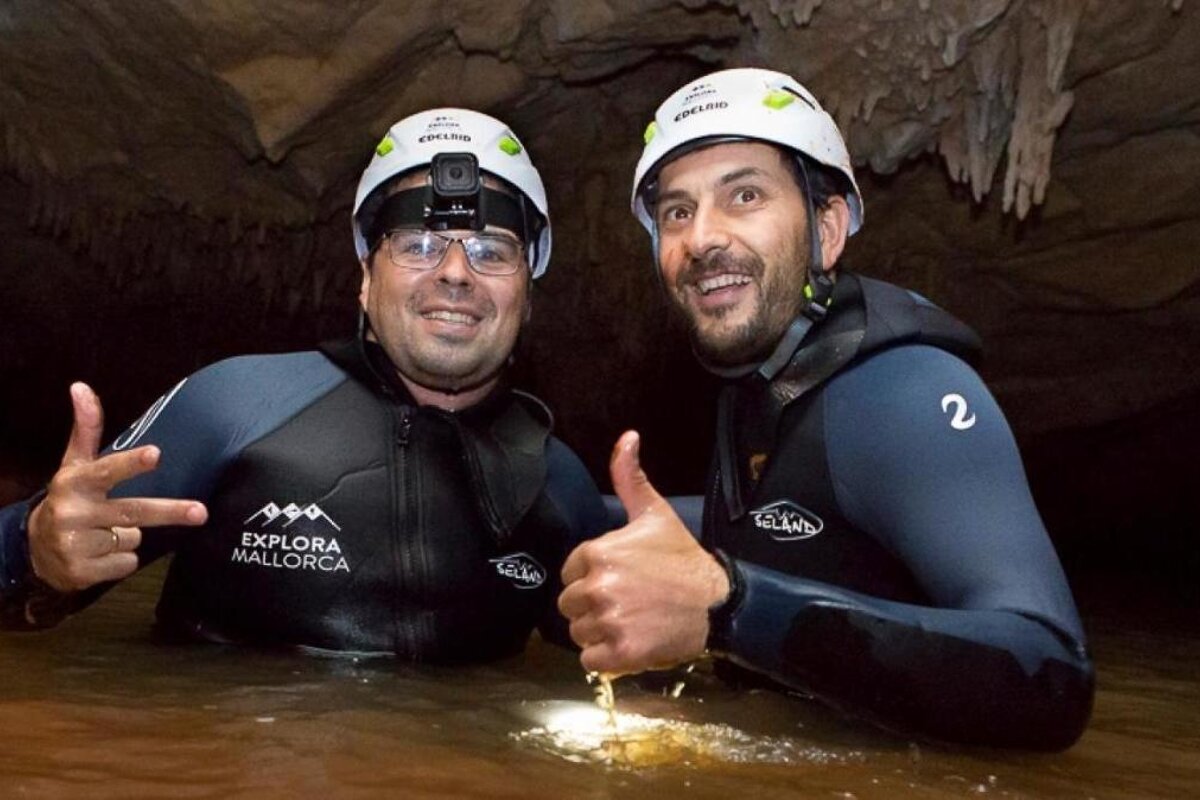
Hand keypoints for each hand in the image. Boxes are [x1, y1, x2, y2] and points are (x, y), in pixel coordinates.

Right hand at [26, 382, 207, 592]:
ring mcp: (76, 545)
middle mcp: (73, 513)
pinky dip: (122, 559)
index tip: (156, 454)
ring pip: (133, 538)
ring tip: (104, 531)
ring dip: (129, 536)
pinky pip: (126, 563)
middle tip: (201, 512)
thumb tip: (81, 386)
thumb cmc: (67, 498)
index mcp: (75, 483)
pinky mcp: (81, 573)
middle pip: (133, 512)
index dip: (131, 464)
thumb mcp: (73, 464)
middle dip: (170, 512)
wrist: (33, 549)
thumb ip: (86, 428)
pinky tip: (101, 553)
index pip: (107, 471)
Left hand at [558, 430, 728, 674]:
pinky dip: (606, 658)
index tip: (619, 580)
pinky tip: (629, 642)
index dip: (591, 578)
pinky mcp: (620, 652)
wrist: (717, 603)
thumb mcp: (655, 514)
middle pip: (570, 605)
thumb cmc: (683, 559)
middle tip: (625, 604)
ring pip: (579, 633)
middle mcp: (598, 586)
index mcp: (598, 552)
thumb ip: (630, 478)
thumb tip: (627, 437)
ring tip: (629, 622)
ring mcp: (609, 621)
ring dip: (598, 633)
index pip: (570, 573)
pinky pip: (590, 660)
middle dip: (592, 607)